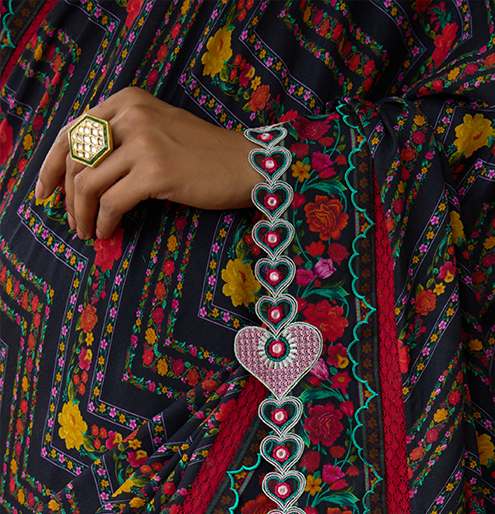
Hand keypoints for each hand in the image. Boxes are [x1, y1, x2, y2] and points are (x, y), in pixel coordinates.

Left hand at [35, 86, 258, 239]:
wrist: (247, 165)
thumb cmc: (204, 155)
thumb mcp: (156, 130)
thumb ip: (121, 138)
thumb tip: (83, 172)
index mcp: (127, 100)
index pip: (73, 131)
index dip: (53, 165)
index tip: (47, 191)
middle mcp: (131, 114)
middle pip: (75, 158)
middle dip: (65, 195)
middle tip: (70, 220)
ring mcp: (143, 142)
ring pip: (88, 183)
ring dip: (82, 214)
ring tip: (88, 232)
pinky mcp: (155, 172)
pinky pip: (111, 202)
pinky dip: (103, 222)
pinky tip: (108, 232)